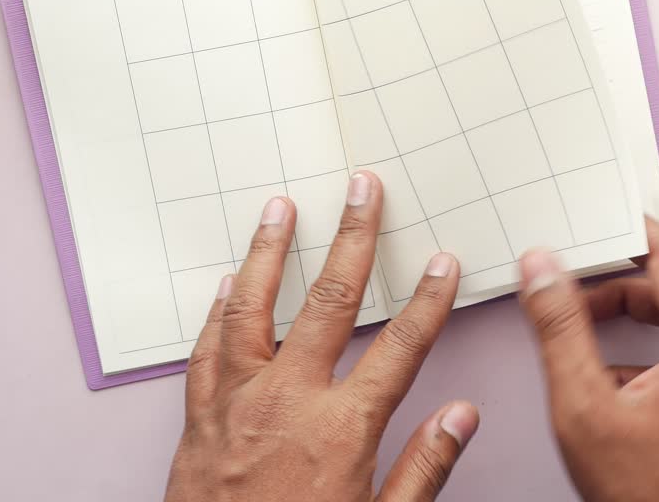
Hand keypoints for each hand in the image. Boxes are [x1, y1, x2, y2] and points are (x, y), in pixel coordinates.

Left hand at [164, 172, 479, 501]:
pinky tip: (227, 282)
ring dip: (271, 252)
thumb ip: (422, 469)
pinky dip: (218, 310)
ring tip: (282, 207)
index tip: (443, 262)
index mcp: (341, 428)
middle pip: (328, 301)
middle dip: (352, 238)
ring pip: (254, 307)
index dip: (428, 300)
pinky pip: (207, 348)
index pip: (400, 347)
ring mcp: (236, 402)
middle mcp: (287, 400)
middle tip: (362, 190)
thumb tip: (461, 416)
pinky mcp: (198, 416)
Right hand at [519, 219, 658, 501]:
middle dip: (629, 267)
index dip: (632, 232)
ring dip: (639, 303)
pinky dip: (654, 337)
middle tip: (578, 262)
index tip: (594, 218)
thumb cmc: (644, 496)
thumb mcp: (582, 406)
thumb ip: (561, 327)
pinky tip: (607, 362)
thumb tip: (542, 267)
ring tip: (582, 315)